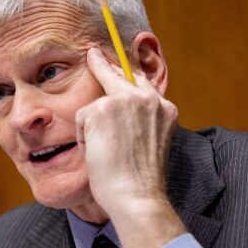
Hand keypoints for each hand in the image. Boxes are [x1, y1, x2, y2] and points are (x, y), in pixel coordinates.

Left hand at [76, 47, 184, 247]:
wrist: (137, 195)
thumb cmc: (140, 179)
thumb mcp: (148, 142)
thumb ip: (140, 120)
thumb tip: (118, 106)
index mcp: (165, 107)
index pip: (142, 80)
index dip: (126, 71)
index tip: (116, 57)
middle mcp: (148, 98)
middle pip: (118, 73)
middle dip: (101, 65)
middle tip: (92, 52)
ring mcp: (125, 99)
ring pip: (96, 104)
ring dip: (94, 130)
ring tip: (108, 153)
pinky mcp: (102, 107)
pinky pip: (82, 119)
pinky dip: (86, 138)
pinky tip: (99, 153)